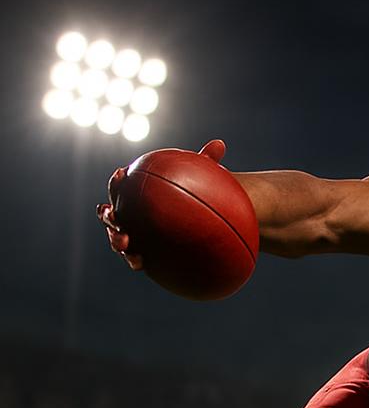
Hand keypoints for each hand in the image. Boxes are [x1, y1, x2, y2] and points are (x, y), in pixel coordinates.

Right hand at [95, 140, 227, 269]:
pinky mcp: (140, 251)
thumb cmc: (190, 195)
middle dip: (108, 214)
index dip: (117, 181)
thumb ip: (205, 162)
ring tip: (124, 243)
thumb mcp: (197, 178)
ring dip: (115, 240)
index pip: (121, 185)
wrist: (193, 222)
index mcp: (136, 193)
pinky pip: (134, 256)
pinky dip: (134, 259)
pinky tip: (141, 264)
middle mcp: (129, 213)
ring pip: (117, 236)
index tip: (120, 175)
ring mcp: (133, 233)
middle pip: (110, 212)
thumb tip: (221, 144)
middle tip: (113, 213)